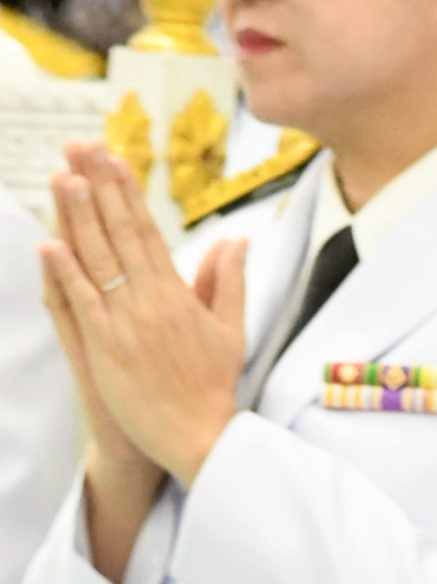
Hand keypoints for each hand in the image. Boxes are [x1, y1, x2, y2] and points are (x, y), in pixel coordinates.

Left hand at [42, 142, 245, 487]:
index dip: (129, 193)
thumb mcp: (231, 329)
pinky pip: (83, 302)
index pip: (150, 231)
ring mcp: (126, 322)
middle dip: (99, 188)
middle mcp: (151, 300)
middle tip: (82, 149)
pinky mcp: (106, 346)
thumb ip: (230, 282)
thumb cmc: (214, 385)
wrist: (199, 434)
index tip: (115, 159)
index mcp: (179, 293)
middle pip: (121, 233)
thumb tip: (237, 242)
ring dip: (79, 216)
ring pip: (99, 259)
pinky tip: (51, 243)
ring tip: (64, 178)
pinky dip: (66, 272)